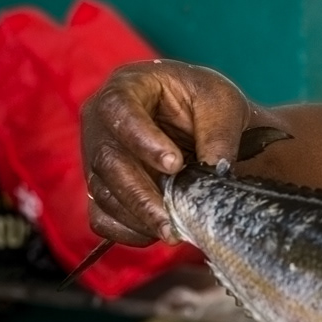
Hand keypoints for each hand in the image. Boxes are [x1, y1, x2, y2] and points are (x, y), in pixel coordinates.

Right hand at [81, 60, 254, 245]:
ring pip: (102, 192)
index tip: (174, 164)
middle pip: (106, 159)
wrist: (204, 124)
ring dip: (136, 217)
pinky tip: (156, 233)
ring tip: (172, 232)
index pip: (119, 109)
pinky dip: (126, 230)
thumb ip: (219, 132)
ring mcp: (97, 156)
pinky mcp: (102, 187)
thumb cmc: (208, 103)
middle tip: (169, 219)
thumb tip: (216, 169)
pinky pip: (100, 216)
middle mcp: (102, 122)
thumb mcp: (223, 103)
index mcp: (127, 87)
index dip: (142, 139)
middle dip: (139, 194)